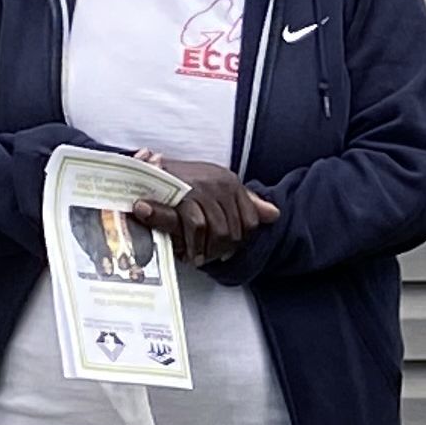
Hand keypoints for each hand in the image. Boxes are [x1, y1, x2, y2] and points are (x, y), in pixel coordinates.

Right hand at [132, 156, 278, 267]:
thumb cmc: (184, 180)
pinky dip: (193, 244)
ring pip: (218, 231)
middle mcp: (220, 184)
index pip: (250, 221)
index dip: (239, 241)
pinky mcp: (185, 195)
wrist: (150, 165)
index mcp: (230, 182)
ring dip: (206, 250)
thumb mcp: (217, 188)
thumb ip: (246, 202)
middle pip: (234, 231)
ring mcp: (203, 188)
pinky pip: (197, 227)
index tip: (226, 251)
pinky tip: (189, 254)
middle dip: (221, 250)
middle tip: (209, 258)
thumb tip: (274, 214)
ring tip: (198, 259)